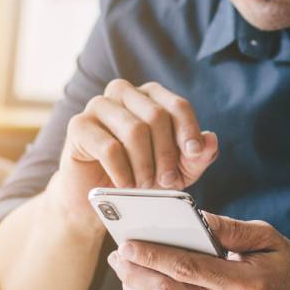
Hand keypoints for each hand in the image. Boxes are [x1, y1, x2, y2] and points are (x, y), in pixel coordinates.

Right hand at [45, 79, 218, 229]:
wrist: (95, 196)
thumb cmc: (138, 175)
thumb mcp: (176, 170)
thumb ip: (196, 157)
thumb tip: (210, 140)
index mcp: (149, 96)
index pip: (176, 105)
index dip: (188, 130)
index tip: (193, 154)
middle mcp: (123, 93)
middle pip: (156, 116)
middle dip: (166, 154)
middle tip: (167, 181)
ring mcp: (98, 106)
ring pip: (134, 130)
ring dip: (144, 165)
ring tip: (144, 185)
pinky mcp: (78, 125)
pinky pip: (109, 147)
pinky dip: (122, 171)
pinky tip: (125, 185)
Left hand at [106, 212, 289, 289]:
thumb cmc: (286, 268)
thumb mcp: (268, 238)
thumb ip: (230, 228)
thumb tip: (194, 216)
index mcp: (245, 285)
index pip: (186, 269)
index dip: (152, 255)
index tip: (128, 242)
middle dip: (135, 272)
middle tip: (118, 254)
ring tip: (123, 268)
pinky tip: (140, 287)